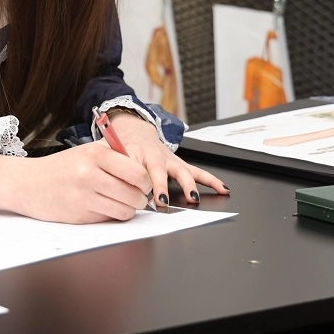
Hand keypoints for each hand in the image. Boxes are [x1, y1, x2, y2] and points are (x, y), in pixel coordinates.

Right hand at [0, 144, 150, 223]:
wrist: (27, 183)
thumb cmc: (60, 168)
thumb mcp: (86, 152)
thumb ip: (114, 158)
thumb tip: (144, 173)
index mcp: (96, 154)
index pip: (138, 172)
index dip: (146, 182)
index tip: (144, 185)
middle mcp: (90, 173)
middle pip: (135, 193)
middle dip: (141, 199)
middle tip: (137, 197)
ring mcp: (85, 196)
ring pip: (125, 210)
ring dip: (129, 209)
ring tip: (120, 202)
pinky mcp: (80, 214)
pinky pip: (110, 219)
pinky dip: (112, 216)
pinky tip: (104, 207)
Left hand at [105, 111, 228, 206]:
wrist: (134, 132)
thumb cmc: (121, 149)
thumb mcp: (110, 156)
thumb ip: (113, 171)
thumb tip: (114, 192)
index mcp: (134, 153)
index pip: (135, 168)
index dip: (137, 183)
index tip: (139, 196)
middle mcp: (154, 156)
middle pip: (158, 169)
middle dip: (161, 185)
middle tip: (162, 201)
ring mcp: (169, 160)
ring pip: (182, 171)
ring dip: (188, 185)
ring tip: (193, 198)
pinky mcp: (180, 164)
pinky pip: (197, 172)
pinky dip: (211, 181)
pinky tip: (222, 189)